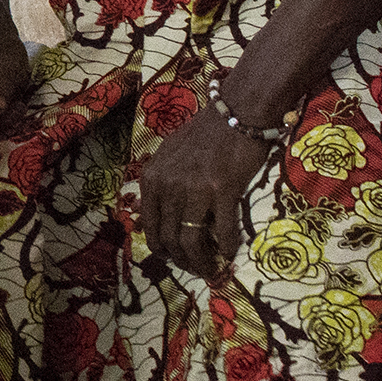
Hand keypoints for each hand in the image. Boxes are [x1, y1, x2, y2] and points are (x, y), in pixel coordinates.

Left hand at [128, 105, 274, 283]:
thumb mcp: (169, 154)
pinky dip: (227, 247)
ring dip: (200, 261)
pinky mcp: (223, 190)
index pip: (151, 226)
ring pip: (191, 240)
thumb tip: (146, 214)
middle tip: (195, 268)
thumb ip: (159, 182)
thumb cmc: (204, 132)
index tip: (174, 258)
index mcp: (153, 177)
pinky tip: (230, 253)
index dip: (162, 249)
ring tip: (210, 269)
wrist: (235, 111)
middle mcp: (169, 185)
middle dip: (182, 260)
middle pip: (170, 238)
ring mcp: (195, 188)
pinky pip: (223, 231)